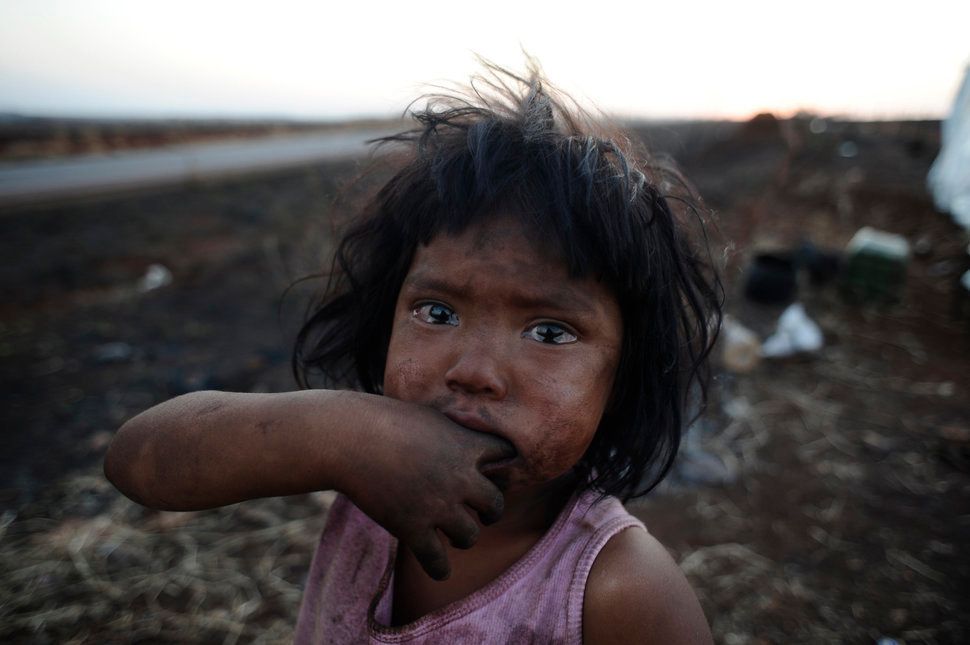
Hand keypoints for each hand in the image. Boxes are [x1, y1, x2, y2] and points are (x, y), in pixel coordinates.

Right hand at [339, 394, 513, 580]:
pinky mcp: (413, 529)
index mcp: (467, 446)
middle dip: (489, 510)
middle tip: (481, 512)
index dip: (499, 465)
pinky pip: (438, 562)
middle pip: (496, 504)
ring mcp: (438, 506)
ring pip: (470, 536)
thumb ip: (450, 433)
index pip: (506, 457)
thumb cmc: (383, 419)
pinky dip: (440, 568)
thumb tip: (459, 439)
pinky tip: (439, 567)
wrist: (350, 438)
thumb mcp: (429, 417)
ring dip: (464, 536)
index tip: (490, 471)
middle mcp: (461, 478)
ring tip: (455, 535)